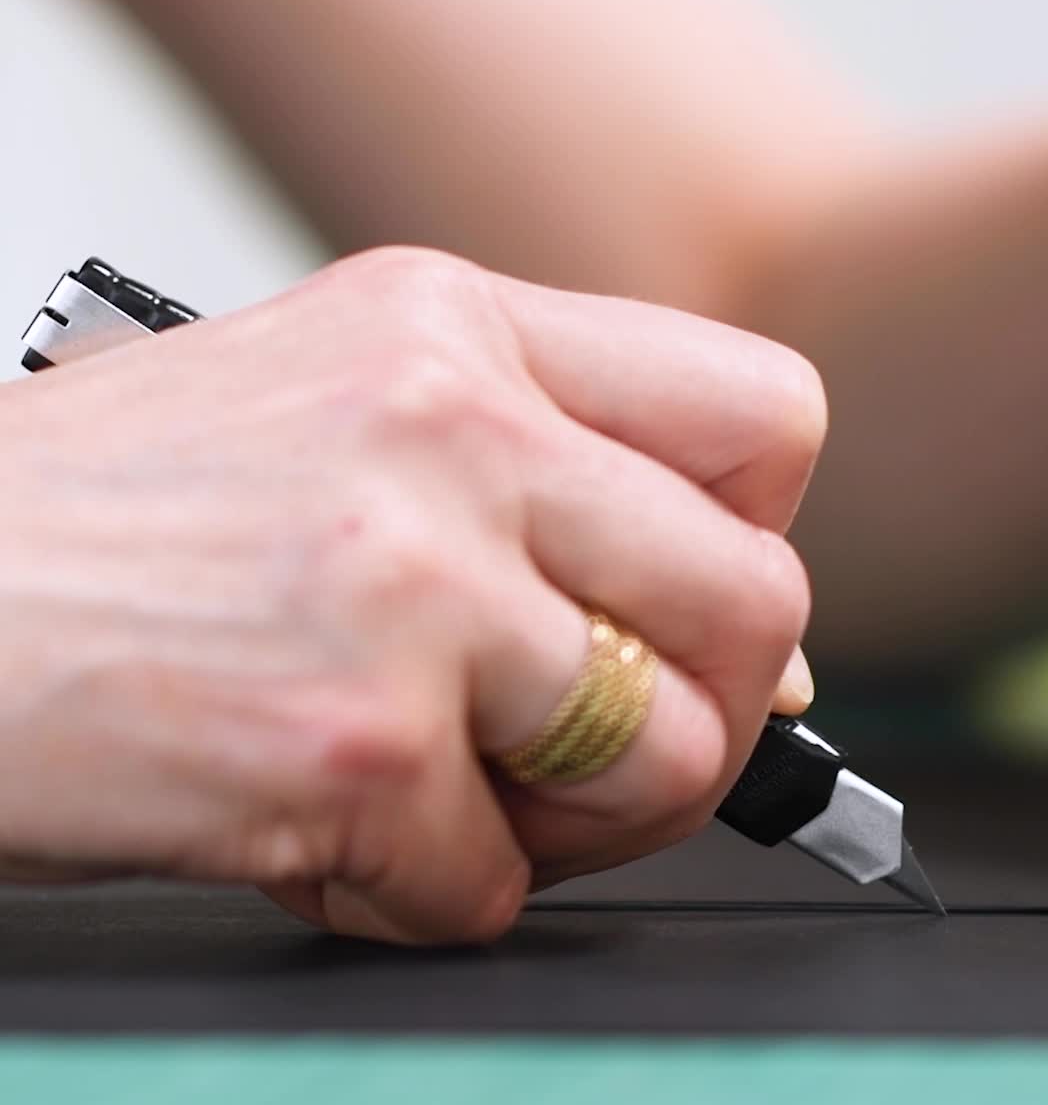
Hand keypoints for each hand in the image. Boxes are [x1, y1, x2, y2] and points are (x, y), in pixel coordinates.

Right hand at [0, 247, 823, 943]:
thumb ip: (555, 491)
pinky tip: (326, 826)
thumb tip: (756, 653)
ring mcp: (408, 583)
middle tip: (605, 738)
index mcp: (459, 329)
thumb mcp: (343, 411)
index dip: (754, 528)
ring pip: (670, 756)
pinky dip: (423, 885)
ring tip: (462, 790)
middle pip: (759, 599)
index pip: (766, 412)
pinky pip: (494, 880)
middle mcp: (451, 428)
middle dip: (708, 705)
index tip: (689, 593)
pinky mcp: (350, 745)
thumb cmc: (114, 514)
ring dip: (577, 818)